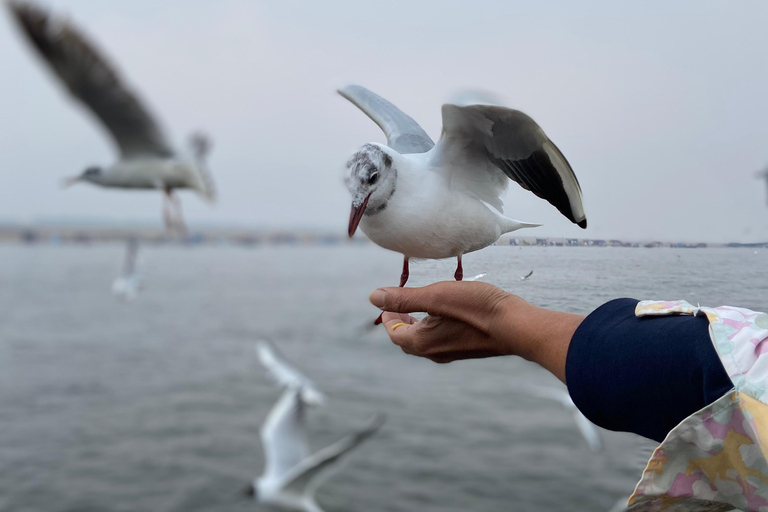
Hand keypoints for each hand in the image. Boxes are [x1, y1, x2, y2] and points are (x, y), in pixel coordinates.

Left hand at [369, 281, 583, 381]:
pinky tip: (444, 315)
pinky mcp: (467, 349)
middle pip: (407, 340)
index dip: (388, 316)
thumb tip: (374, 297)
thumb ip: (404, 297)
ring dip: (416, 325)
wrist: (517, 327)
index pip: (394, 333)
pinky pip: (441, 341)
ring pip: (424, 342)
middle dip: (400, 322)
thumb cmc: (477, 309)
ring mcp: (452, 353)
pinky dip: (433, 328)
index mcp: (422, 342)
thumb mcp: (436, 296)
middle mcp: (435, 353)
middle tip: (398, 304)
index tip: (388, 301)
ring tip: (419, 307)